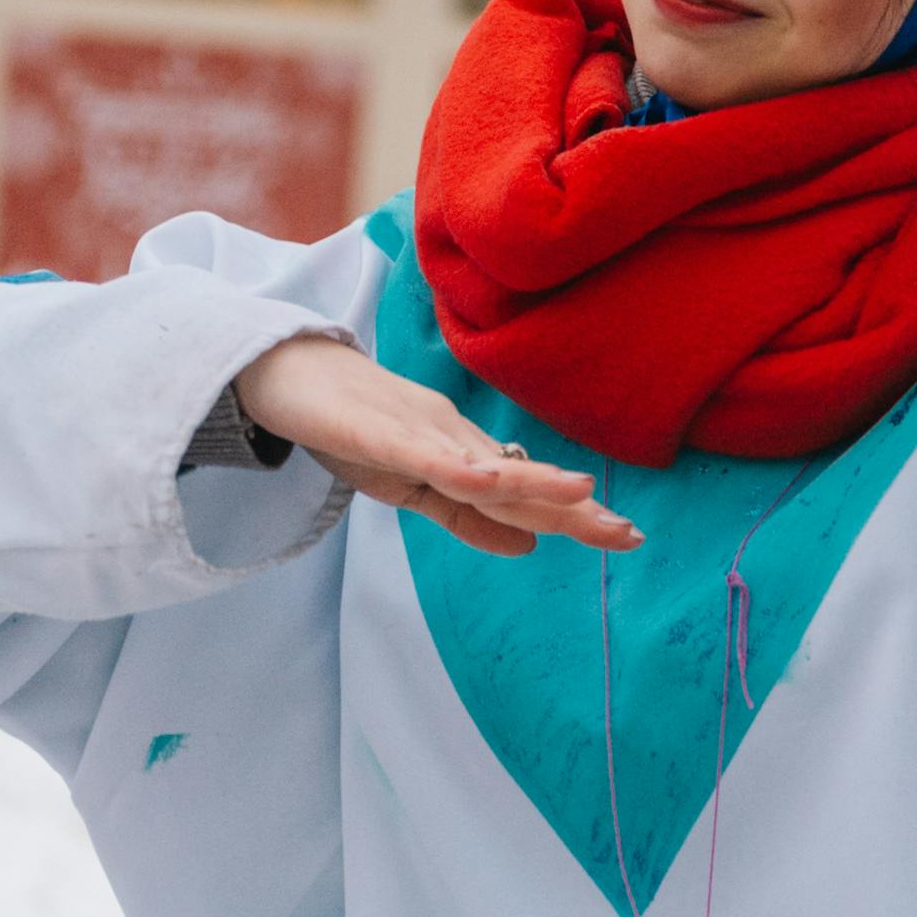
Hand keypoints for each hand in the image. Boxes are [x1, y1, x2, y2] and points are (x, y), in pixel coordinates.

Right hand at [234, 334, 641, 557]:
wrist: (287, 370)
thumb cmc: (350, 425)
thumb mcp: (410, 485)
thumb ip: (466, 516)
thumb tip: (528, 546)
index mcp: (461, 451)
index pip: (526, 489)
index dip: (573, 514)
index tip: (626, 535)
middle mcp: (451, 434)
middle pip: (518, 477)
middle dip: (572, 506)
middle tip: (629, 533)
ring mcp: (415, 430)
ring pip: (480, 464)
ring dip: (531, 480)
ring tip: (583, 494)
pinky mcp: (374, 431)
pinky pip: (419, 453)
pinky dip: (454, 467)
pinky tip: (486, 479)